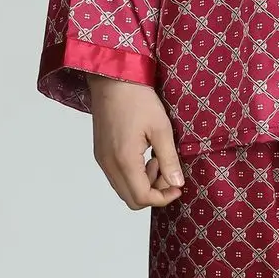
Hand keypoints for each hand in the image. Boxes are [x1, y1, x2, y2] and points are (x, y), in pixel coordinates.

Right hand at [85, 74, 184, 208]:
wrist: (113, 79)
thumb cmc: (137, 99)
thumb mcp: (161, 128)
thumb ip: (169, 159)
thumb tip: (176, 182)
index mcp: (124, 160)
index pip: (142, 198)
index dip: (163, 198)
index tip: (178, 185)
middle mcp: (109, 164)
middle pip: (131, 199)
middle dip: (154, 192)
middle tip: (168, 172)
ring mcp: (102, 159)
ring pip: (124, 189)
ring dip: (143, 183)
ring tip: (157, 159)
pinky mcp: (101, 153)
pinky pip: (117, 176)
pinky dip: (133, 174)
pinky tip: (145, 155)